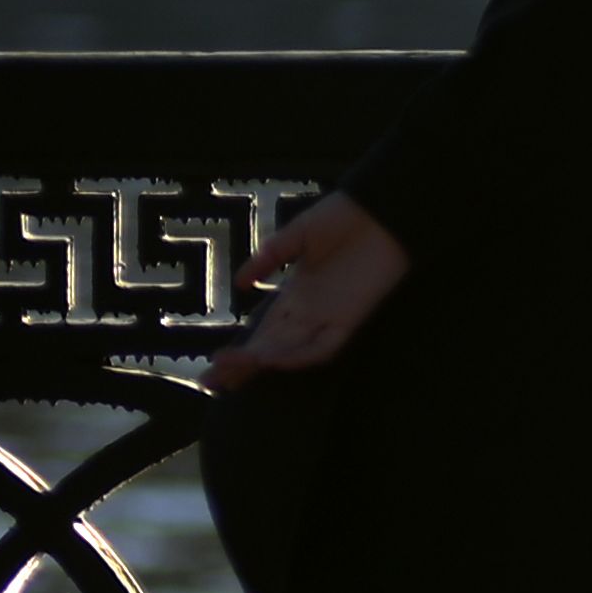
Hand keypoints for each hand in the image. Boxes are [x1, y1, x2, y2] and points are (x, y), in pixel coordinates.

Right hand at [209, 194, 408, 387]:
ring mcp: (330, 317)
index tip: (211, 366)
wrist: (382, 209)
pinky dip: (301, 354)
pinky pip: (325, 346)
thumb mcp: (296, 235)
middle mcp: (310, 313)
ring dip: (266, 361)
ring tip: (236, 367)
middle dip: (243, 366)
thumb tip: (239, 284)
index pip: (263, 331)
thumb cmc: (343, 218)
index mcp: (296, 295)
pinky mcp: (352, 319)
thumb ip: (268, 259)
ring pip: (293, 350)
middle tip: (210, 382)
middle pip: (271, 347)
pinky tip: (276, 360)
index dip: (240, 350)